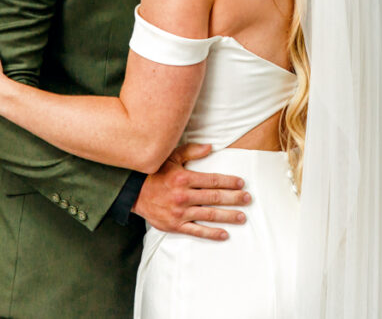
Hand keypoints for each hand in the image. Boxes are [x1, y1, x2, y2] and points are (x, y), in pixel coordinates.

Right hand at [131, 143, 249, 240]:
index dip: (229, 182)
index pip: (213, 180)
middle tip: (248, 199)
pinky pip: (196, 231)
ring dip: (228, 216)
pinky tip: (224, 234)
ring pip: (209, 215)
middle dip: (234, 198)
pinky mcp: (175, 226)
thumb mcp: (171, 158)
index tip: (241, 183)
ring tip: (242, 217)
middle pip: (215, 198)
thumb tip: (210, 147)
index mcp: (184, 178)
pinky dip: (211, 233)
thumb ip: (191, 151)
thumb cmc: (155, 173)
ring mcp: (179, 212)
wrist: (134, 193)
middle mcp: (183, 196)